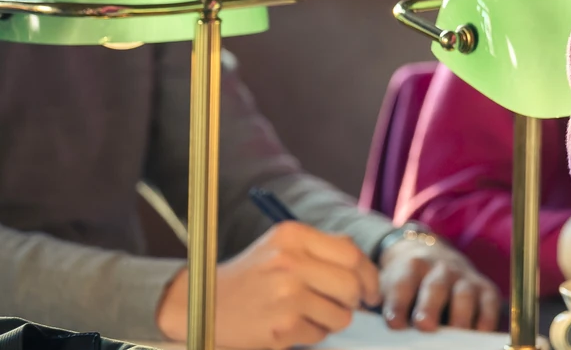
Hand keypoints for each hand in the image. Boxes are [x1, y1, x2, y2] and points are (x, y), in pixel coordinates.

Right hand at [156, 221, 379, 349]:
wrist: (200, 301)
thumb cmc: (250, 275)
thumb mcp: (282, 246)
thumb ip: (322, 251)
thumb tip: (366, 272)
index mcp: (294, 236)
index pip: (352, 254)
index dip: (368, 275)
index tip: (370, 290)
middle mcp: (291, 262)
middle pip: (351, 286)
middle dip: (353, 301)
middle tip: (343, 305)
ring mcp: (286, 296)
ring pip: (340, 315)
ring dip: (331, 319)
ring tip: (307, 314)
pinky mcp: (280, 327)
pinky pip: (319, 335)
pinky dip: (311, 334)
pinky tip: (289, 325)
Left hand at [379, 237, 500, 331]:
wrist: (430, 256)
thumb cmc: (407, 284)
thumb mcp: (392, 287)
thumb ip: (391, 307)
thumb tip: (392, 331)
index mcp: (413, 266)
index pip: (403, 284)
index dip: (398, 304)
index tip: (394, 324)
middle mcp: (441, 268)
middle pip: (436, 286)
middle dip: (430, 306)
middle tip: (424, 325)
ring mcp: (466, 277)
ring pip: (465, 294)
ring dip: (459, 316)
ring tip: (455, 336)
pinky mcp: (485, 289)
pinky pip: (490, 304)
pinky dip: (486, 320)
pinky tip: (479, 334)